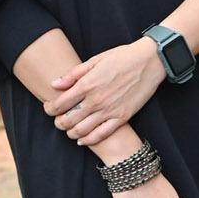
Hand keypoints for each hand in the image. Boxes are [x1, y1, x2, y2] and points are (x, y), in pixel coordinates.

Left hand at [43, 38, 164, 145]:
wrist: (150, 61)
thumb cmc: (122, 57)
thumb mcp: (95, 60)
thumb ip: (73, 74)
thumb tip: (54, 84)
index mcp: (87, 84)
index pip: (59, 104)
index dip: (49, 109)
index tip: (48, 108)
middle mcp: (96, 100)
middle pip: (68, 120)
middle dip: (58, 122)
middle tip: (57, 120)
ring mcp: (109, 110)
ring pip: (81, 130)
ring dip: (70, 132)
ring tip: (69, 129)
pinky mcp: (122, 117)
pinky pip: (101, 135)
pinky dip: (88, 140)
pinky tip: (82, 139)